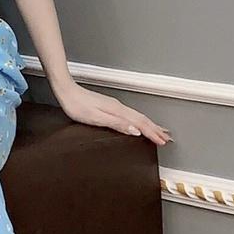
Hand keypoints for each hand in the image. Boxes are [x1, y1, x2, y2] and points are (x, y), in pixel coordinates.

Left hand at [51, 78, 173, 146]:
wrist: (66, 91)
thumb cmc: (77, 106)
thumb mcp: (95, 118)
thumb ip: (116, 124)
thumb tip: (135, 131)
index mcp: (117, 111)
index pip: (140, 124)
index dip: (152, 133)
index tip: (163, 142)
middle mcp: (119, 107)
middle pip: (142, 119)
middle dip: (156, 129)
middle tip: (168, 138)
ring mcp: (115, 106)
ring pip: (137, 116)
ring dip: (150, 125)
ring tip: (159, 131)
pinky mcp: (110, 106)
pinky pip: (130, 115)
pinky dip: (139, 120)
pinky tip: (138, 123)